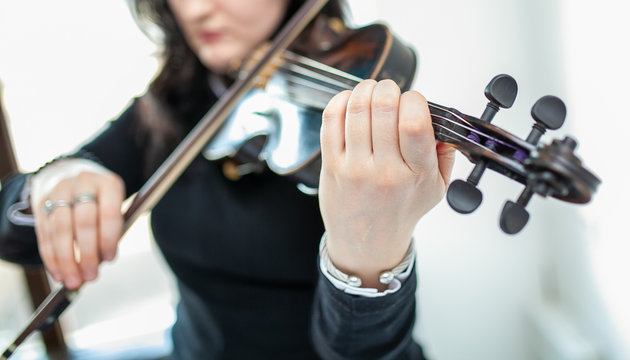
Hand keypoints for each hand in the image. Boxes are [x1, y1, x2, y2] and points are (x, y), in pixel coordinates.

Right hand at [31, 170, 124, 289]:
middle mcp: (83, 184)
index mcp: (108, 184)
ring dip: (66, 260)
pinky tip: (59, 273)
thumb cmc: (104, 201)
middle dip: (87, 254)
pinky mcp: (41, 204)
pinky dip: (51, 258)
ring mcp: (59, 192)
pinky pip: (44, 234)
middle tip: (91, 276)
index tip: (110, 259)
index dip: (109, 238)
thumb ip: (113, 231)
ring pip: (60, 229)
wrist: (77, 179)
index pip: (108, 212)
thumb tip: (102, 262)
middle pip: (83, 222)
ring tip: (73, 281)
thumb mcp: (117, 209)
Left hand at [318, 79, 454, 288]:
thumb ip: (445, 154)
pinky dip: (340, 101)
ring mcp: (355, 167)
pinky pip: (331, 121)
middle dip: (388, 88)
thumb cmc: (399, 211)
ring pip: (356, 109)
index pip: (415, 123)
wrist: (367, 242)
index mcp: (416, 173)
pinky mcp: (332, 165)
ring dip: (365, 89)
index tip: (413, 102)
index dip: (414, 100)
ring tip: (371, 92)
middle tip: (390, 92)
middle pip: (383, 108)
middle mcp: (384, 170)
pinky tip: (349, 101)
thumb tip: (443, 122)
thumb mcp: (436, 189)